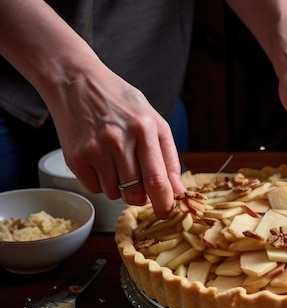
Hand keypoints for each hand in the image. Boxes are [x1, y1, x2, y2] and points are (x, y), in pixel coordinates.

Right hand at [49, 69, 185, 218]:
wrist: (77, 82)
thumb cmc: (121, 102)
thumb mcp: (154, 122)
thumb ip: (168, 158)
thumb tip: (177, 192)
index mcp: (144, 129)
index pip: (156, 180)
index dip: (164, 203)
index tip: (166, 212)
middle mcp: (118, 141)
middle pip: (135, 193)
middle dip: (141, 197)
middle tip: (140, 183)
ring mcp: (94, 150)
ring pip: (115, 194)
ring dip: (120, 188)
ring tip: (116, 161)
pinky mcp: (75, 158)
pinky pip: (95, 189)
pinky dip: (101, 182)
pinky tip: (100, 160)